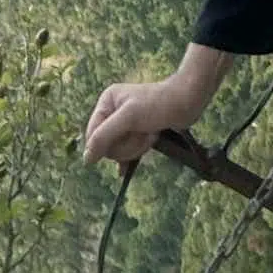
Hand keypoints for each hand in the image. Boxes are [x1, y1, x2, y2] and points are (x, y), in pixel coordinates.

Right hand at [84, 73, 207, 164]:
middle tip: (142, 132)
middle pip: (106, 146)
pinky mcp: (137, 133)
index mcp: (107, 102)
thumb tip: (86, 159)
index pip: (92, 135)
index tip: (126, 136)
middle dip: (127, 144)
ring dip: (136, 147)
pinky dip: (130, 157)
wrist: (186, 102)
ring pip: (119, 151)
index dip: (106, 143)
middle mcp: (113, 112)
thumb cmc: (157, 105)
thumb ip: (104, 136)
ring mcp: (126, 124)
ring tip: (150, 133)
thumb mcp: (128, 117)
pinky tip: (125, 171)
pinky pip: (126, 152)